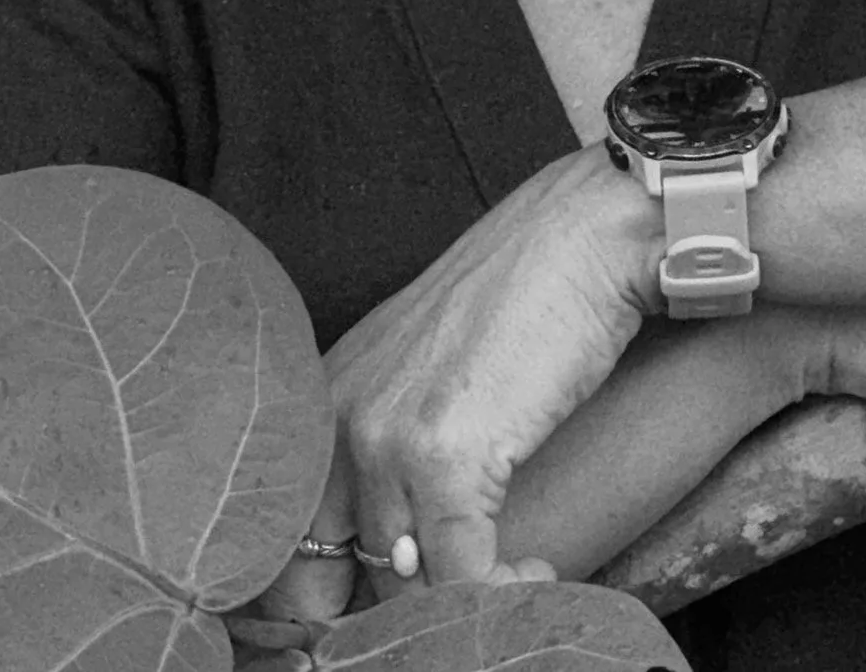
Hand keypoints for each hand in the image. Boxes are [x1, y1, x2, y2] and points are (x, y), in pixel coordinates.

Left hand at [256, 144, 654, 620]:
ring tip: (512, 579)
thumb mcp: (424, 375)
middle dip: (396, 614)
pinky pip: (461, 579)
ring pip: (402, 587)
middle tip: (454, 612)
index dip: (319, 608)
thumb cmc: (520, 300)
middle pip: (335, 577)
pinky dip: (505, 594)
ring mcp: (386, 439)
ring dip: (459, 607)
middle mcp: (336, 420)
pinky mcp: (447, 458)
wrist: (582, 237)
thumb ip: (390, 453)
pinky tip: (537, 570)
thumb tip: (395, 556)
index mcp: (321, 400)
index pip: (283, 546)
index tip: (378, 627)